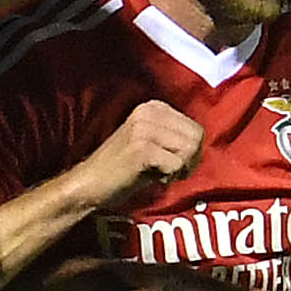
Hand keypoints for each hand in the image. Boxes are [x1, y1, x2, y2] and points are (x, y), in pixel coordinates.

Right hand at [79, 100, 203, 206]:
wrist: (89, 183)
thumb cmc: (123, 168)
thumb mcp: (150, 141)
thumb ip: (174, 136)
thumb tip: (200, 143)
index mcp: (153, 107)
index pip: (196, 129)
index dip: (190, 152)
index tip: (171, 163)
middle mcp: (149, 112)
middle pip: (196, 138)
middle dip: (189, 161)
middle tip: (169, 172)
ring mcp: (145, 129)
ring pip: (189, 150)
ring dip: (179, 169)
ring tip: (159, 173)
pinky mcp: (142, 149)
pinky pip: (176, 165)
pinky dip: (168, 177)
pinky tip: (152, 178)